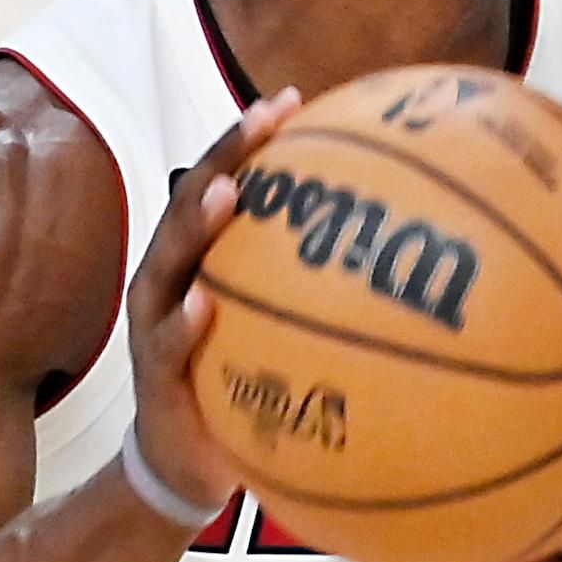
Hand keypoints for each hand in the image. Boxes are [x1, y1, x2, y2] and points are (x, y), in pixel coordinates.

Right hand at [122, 91, 298, 523]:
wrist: (188, 462)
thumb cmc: (245, 386)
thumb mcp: (287, 332)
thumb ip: (320, 293)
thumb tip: (408, 262)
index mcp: (206, 258)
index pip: (228, 183)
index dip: (252, 138)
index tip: (294, 98)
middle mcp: (175, 277)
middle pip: (193, 201)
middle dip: (226, 156)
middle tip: (263, 119)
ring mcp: (157, 321)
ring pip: (169, 261)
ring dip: (198, 224)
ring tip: (229, 193)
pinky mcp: (152, 375)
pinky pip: (167, 345)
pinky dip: (184, 323)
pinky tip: (205, 306)